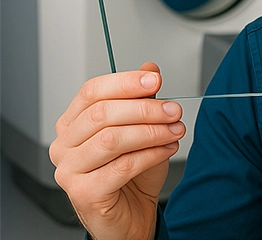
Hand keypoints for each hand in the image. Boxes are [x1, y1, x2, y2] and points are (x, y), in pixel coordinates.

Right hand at [49, 62, 185, 239]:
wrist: (131, 214)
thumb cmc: (132, 173)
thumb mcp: (141, 128)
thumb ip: (142, 99)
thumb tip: (149, 69)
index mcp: (72, 123)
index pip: (92, 91)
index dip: (125, 82)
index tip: (155, 81)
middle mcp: (64, 145)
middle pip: (102, 114)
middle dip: (145, 109)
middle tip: (174, 110)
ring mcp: (69, 170)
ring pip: (112, 139)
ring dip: (151, 132)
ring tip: (175, 131)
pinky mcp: (83, 193)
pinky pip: (121, 166)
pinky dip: (151, 154)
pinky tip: (168, 149)